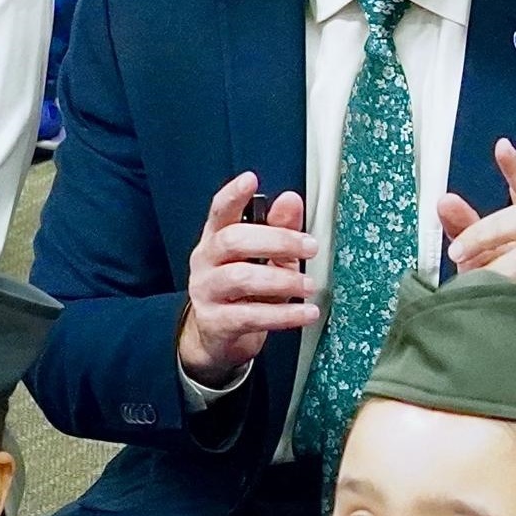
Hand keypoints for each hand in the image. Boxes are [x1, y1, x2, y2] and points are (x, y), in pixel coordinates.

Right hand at [180, 173, 318, 382]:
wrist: (216, 337)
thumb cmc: (244, 290)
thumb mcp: (264, 257)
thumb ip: (279, 229)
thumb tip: (291, 200)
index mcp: (216, 238)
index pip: (220, 211)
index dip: (233, 194)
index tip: (250, 179)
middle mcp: (206, 261)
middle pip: (233, 240)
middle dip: (276, 240)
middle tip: (310, 246)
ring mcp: (206, 291)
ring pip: (240, 278)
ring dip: (281, 280)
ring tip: (309, 284)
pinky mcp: (216, 322)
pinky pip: (250, 316)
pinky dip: (283, 315)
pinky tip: (306, 313)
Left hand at [438, 139, 515, 294]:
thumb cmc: (504, 294)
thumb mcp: (478, 259)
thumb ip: (465, 229)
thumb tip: (444, 199)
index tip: (501, 147)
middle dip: (486, 231)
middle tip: (456, 253)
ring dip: (496, 263)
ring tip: (475, 279)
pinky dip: (513, 289)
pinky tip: (503, 297)